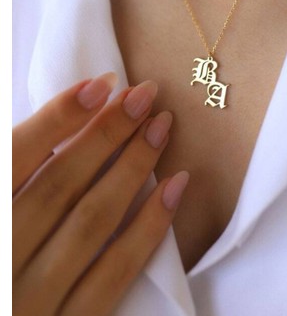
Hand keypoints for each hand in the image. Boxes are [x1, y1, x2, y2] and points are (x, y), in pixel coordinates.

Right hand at [13, 73, 188, 315]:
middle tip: (144, 95)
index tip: (102, 84)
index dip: (59, 116)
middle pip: (60, 183)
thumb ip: (19, 169)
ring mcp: (32, 299)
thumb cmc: (2, 252)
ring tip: (160, 126)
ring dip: (132, 167)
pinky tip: (176, 186)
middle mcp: (1, 259)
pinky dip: (149, 226)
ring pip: (92, 221)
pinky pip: (115, 273)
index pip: (14, 158)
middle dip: (106, 133)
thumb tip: (74, 116)